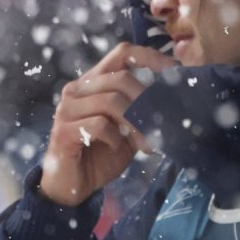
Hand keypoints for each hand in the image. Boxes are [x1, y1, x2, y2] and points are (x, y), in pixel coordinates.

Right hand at [38, 42, 174, 206]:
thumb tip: (176, 101)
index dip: (150, 57)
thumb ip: (144, 113)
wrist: (71, 186)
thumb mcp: (129, 131)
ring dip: (136, 124)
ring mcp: (67, 109)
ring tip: (146, 143)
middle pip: (120, 79)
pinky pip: (99, 124)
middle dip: (147, 103)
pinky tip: (116, 147)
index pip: (122, 54)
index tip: (175, 72)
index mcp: (93, 82)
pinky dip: (115, 137)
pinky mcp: (63, 130)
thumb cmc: (101, 154)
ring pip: (110, 101)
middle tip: (161, 127)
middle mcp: (77, 89)